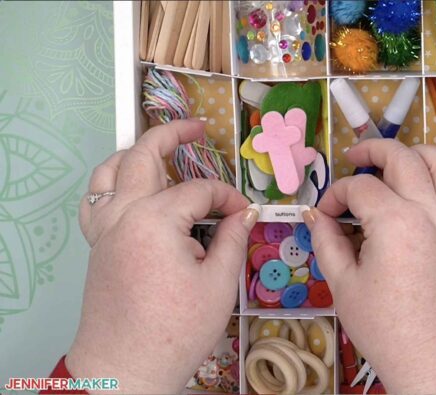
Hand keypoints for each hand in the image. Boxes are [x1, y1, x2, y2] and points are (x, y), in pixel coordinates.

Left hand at [68, 120, 257, 392]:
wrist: (127, 368)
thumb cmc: (176, 329)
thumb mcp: (219, 283)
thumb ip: (233, 238)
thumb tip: (245, 213)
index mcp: (155, 220)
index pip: (199, 191)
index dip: (228, 198)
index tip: (245, 215)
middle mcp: (123, 215)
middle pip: (142, 156)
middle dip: (172, 135)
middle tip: (197, 128)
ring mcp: (103, 230)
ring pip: (108, 171)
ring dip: (133, 152)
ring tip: (158, 150)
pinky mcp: (97, 247)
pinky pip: (96, 199)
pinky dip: (112, 183)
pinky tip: (129, 190)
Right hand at [303, 139, 435, 392]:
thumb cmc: (386, 330)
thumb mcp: (345, 287)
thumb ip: (328, 243)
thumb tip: (317, 217)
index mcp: (395, 221)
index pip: (360, 187)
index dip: (335, 195)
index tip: (323, 215)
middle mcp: (429, 212)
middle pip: (403, 159)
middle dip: (373, 150)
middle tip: (353, 159)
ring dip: (419, 153)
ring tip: (398, 161)